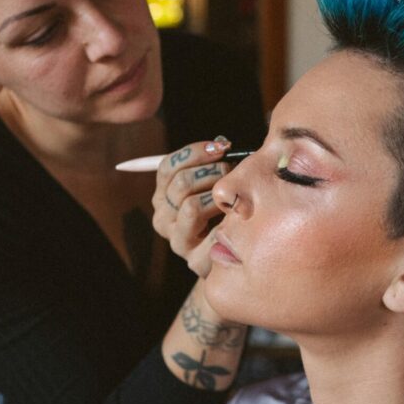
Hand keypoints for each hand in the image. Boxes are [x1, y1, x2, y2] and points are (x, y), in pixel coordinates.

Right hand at [152, 138, 231, 276]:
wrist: (235, 255)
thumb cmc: (228, 212)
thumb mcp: (216, 185)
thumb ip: (213, 164)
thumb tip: (223, 143)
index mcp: (163, 197)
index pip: (167, 167)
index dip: (195, 152)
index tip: (222, 147)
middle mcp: (163, 218)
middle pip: (180, 184)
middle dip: (212, 172)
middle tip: (234, 171)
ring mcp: (177, 240)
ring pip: (191, 206)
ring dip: (219, 196)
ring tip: (237, 195)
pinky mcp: (194, 260)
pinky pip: (212, 233)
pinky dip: (229, 221)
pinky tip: (241, 217)